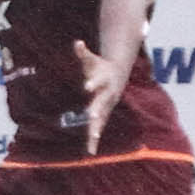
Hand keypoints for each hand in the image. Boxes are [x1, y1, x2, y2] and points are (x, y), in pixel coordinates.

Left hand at [72, 39, 127, 153]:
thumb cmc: (100, 67)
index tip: (86, 85)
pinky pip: (98, 127)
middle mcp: (106, 96)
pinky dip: (94, 139)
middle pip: (100, 104)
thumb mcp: (91, 60)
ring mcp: (106, 107)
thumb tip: (77, 43)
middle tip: (91, 116)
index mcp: (102, 82)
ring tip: (92, 140)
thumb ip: (83, 53)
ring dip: (96, 129)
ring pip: (100, 120)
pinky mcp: (103, 115)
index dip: (92, 83)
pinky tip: (90, 151)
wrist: (117, 76)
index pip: (97, 82)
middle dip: (96, 110)